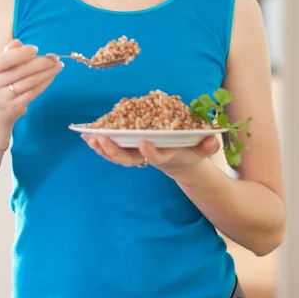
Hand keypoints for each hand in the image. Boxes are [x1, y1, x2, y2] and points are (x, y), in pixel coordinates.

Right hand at [0, 39, 63, 125]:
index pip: (2, 61)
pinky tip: (51, 76)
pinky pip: (32, 93)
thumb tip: (18, 43)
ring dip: (46, 73)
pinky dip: (44, 83)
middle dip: (40, 63)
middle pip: (19, 72)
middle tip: (54, 58)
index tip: (35, 49)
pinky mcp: (13, 108)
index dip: (20, 54)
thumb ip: (9, 52)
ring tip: (58, 65)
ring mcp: (2, 98)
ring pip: (28, 83)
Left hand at [81, 134, 219, 178]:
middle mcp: (148, 157)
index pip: (157, 157)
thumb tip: (211, 138)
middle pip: (129, 159)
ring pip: (117, 156)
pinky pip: (111, 150)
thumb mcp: (202, 148)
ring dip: (103, 148)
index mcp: (166, 155)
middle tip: (103, 140)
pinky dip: (99, 144)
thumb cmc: (190, 151)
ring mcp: (137, 156)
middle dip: (115, 151)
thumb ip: (207, 144)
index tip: (142, 143)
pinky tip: (86, 136)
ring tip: (90, 138)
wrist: (180, 161)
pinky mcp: (129, 151)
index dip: (150, 152)